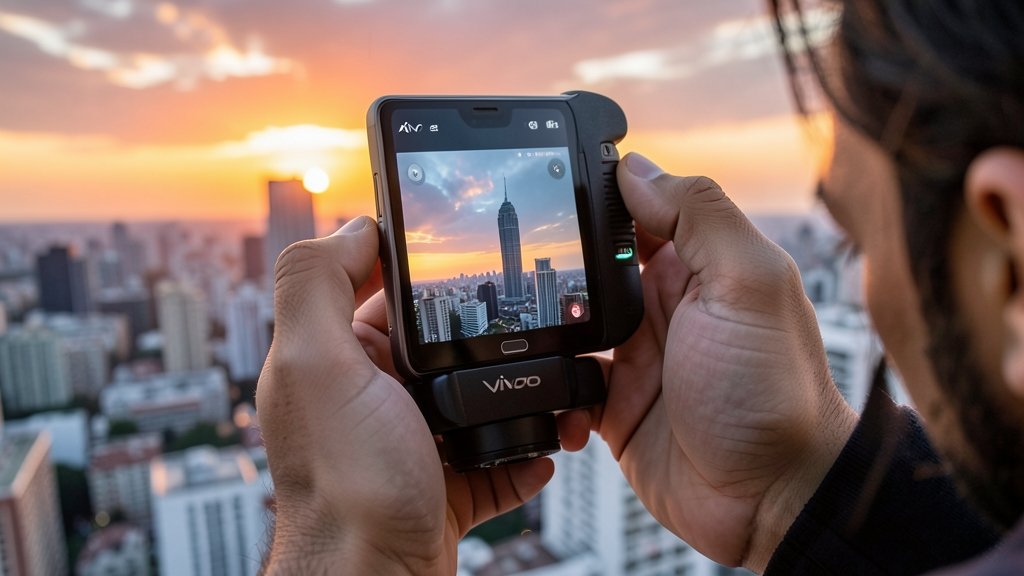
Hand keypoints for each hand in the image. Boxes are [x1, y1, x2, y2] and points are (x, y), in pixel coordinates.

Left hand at [257, 217, 553, 574]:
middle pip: (438, 342)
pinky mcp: (442, 486)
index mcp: (335, 361)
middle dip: (484, 335)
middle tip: (531, 323)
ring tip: (550, 386)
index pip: (378, 291)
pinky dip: (521, 451)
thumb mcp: (317, 365)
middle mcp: (368, 399)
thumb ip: (319, 284)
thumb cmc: (345, 489)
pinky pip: (493, 455)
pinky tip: (540, 449)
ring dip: (513, 394)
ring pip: (473, 398)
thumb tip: (355, 225)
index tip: (467, 252)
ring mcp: (408, 444)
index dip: (419, 270)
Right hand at [559, 154, 857, 571]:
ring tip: (527, 334)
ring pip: (568, 324)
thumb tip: (636, 168)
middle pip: (591, 266)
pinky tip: (561, 398)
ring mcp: (636, 358)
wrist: (774, 501)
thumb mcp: (747, 285)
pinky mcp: (615, 408)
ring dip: (548, 329)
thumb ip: (698, 217)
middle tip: (519, 274)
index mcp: (697, 266)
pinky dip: (554, 391)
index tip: (550, 190)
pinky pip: (566, 386)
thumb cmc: (775, 393)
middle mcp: (663, 307)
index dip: (595, 198)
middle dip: (558, 267)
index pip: (635, 211)